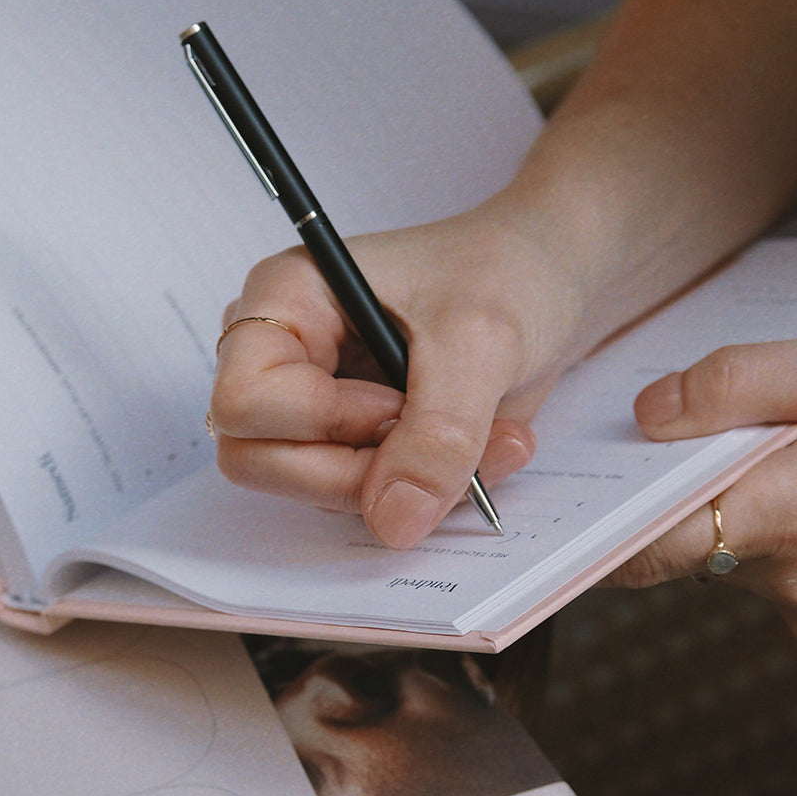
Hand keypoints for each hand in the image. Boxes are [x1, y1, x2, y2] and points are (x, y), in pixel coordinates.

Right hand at [208, 204, 595, 548]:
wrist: (553, 276)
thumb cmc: (508, 271)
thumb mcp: (482, 342)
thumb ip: (438, 433)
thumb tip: (392, 523)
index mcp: (285, 299)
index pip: (243, 403)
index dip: (319, 422)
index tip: (396, 403)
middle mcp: (284, 353)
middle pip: (257, 458)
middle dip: (362, 470)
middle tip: (445, 437)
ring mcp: (315, 400)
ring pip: (312, 489)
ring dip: (410, 483)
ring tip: (489, 437)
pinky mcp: (355, 438)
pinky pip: (367, 497)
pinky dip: (431, 488)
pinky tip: (486, 443)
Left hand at [605, 327, 796, 657]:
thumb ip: (749, 381)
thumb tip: (653, 411)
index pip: (651, 540)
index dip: (611, 508)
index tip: (592, 475)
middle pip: (691, 532)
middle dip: (694, 478)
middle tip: (735, 420)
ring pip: (736, 552)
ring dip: (749, 501)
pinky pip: (782, 579)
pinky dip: (788, 535)